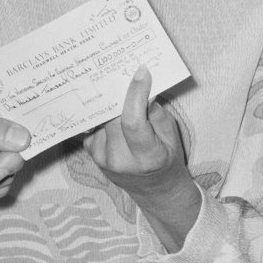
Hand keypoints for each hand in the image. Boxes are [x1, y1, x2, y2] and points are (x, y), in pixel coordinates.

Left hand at [81, 66, 198, 251]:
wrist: (155, 190)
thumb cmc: (167, 159)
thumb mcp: (171, 135)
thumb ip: (154, 112)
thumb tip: (138, 87)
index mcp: (146, 157)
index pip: (132, 121)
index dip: (135, 93)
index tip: (141, 71)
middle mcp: (119, 160)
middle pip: (112, 117)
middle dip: (120, 94)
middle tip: (124, 72)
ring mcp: (101, 159)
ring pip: (101, 119)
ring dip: (109, 104)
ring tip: (115, 86)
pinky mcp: (91, 154)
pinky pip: (94, 126)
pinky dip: (102, 115)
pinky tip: (109, 105)